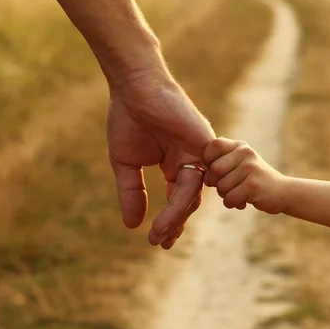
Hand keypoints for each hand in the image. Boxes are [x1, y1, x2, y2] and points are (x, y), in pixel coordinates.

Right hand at [107, 67, 214, 249]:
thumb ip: (131, 193)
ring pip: (193, 192)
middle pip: (188, 200)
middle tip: (160, 241)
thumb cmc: (128, 119)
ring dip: (177, 214)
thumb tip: (132, 226)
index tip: (159, 241)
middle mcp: (190, 161)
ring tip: (160, 231)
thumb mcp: (126, 164)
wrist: (133, 87)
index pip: (178, 199)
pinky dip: (190, 195)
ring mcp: (199, 153)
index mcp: (174, 164)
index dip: (170, 221)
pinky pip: (201, 175)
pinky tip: (179, 213)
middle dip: (174, 223)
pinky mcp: (203, 143)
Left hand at [202, 138, 287, 213]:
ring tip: (239, 193)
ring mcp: (250, 168)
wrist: (283, 192)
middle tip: (228, 187)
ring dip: (226, 195)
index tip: (215, 171)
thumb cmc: (253, 180)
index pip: (213, 146)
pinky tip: (244, 201)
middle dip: (216, 184)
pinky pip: (229, 198)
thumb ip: (221, 161)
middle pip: (214, 170)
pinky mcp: (253, 185)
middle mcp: (245, 153)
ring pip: (221, 187)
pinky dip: (233, 204)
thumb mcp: (240, 163)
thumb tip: (199, 168)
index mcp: (240, 146)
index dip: (208, 160)